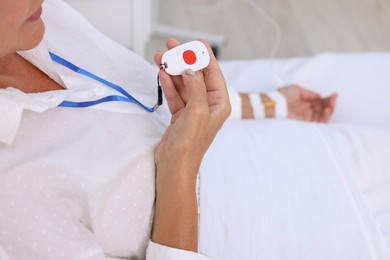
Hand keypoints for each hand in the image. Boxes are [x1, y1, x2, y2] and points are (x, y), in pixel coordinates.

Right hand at [151, 38, 229, 250]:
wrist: (174, 167)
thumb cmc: (190, 144)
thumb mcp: (196, 112)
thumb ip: (195, 87)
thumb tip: (190, 68)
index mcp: (219, 104)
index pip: (213, 74)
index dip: (205, 56)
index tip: (197, 42)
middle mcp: (207, 105)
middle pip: (196, 76)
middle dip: (184, 60)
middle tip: (171, 46)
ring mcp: (193, 110)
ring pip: (183, 84)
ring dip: (172, 71)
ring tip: (160, 57)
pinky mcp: (180, 116)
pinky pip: (175, 95)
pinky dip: (168, 84)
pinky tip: (161, 73)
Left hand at [278, 84, 336, 122]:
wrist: (275, 103)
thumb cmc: (282, 96)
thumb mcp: (297, 90)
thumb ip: (309, 93)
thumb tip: (319, 95)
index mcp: (306, 102)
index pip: (320, 101)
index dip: (328, 98)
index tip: (334, 94)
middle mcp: (307, 110)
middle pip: (323, 108)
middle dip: (330, 104)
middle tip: (334, 99)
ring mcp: (306, 116)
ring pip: (322, 116)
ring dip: (329, 110)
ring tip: (330, 105)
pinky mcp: (305, 122)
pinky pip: (318, 122)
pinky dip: (324, 117)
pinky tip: (326, 110)